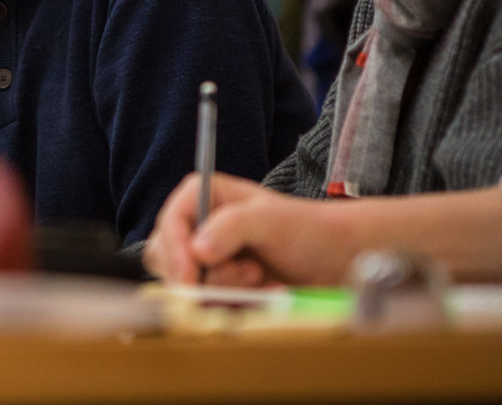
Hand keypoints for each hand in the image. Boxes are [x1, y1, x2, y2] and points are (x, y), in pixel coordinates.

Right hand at [144, 172, 347, 286]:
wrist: (333, 261)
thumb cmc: (305, 229)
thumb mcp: (270, 219)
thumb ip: (231, 226)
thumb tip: (197, 251)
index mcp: (202, 196)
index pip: (170, 222)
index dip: (175, 250)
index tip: (191, 276)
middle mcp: (196, 226)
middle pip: (168, 258)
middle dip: (206, 275)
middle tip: (248, 273)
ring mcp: (204, 259)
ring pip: (186, 286)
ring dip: (226, 291)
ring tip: (260, 279)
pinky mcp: (216, 286)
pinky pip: (207, 305)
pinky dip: (235, 305)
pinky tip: (263, 294)